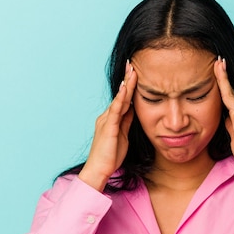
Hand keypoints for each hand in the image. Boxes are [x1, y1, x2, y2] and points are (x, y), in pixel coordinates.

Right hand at [79, 61, 136, 190]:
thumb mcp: (123, 136)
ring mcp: (106, 121)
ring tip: (132, 70)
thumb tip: (134, 110)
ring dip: (126, 84)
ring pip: (119, 99)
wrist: (99, 170)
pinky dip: (121, 98)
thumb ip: (127, 122)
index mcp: (111, 119)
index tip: (135, 72)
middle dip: (127, 79)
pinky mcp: (108, 127)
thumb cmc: (110, 156)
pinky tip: (126, 88)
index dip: (129, 86)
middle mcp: (107, 116)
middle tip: (133, 64)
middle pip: (120, 95)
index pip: (123, 99)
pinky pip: (116, 110)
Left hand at [214, 57, 233, 203]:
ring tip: (221, 63)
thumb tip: (225, 119)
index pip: (227, 97)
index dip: (221, 84)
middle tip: (217, 60)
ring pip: (232, 94)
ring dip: (226, 78)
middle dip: (222, 75)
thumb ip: (230, 126)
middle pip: (229, 91)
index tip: (215, 71)